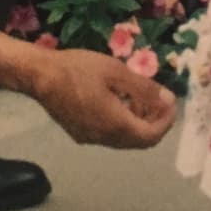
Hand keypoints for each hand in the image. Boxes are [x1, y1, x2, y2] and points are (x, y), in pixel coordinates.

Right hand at [32, 48, 176, 148]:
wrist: (40, 76)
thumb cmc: (78, 69)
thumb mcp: (116, 71)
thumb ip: (144, 88)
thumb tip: (167, 99)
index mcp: (115, 124)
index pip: (151, 135)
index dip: (166, 121)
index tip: (170, 102)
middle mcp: (104, 138)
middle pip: (139, 141)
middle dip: (154, 122)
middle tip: (158, 100)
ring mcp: (90, 138)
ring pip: (123, 140)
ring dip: (137, 123)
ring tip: (140, 98)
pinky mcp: (79, 133)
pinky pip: (109, 136)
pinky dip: (121, 124)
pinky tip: (118, 102)